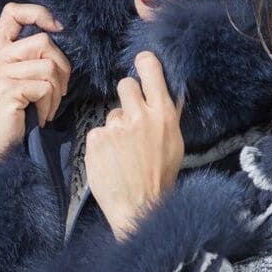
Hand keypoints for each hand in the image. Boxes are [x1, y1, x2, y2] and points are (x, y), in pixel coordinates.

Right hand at [0, 2, 71, 163]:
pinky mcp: (5, 90)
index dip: (39, 13)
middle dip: (61, 68)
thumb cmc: (14, 120)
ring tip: (47, 109)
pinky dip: (50, 105)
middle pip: (43, 42)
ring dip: (56, 92)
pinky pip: (44, 87)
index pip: (13, 12)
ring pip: (48, 66)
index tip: (58, 28)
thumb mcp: (18, 83)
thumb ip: (29, 60)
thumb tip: (58, 37)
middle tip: (58, 92)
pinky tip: (40, 117)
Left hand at [84, 51, 184, 239]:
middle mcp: (139, 116)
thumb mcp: (175, 143)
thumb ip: (168, 115)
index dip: (144, 63)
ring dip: (115, 129)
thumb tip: (167, 90)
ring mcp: (115, 127)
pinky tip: (111, 161)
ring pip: (111, 114)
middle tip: (130, 120)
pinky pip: (98, 133)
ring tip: (123, 154)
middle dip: (126, 97)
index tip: (141, 62)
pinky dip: (102, 146)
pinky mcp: (96, 139)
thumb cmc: (160, 178)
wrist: (140, 208)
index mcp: (163, 115)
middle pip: (125, 85)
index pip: (150, 70)